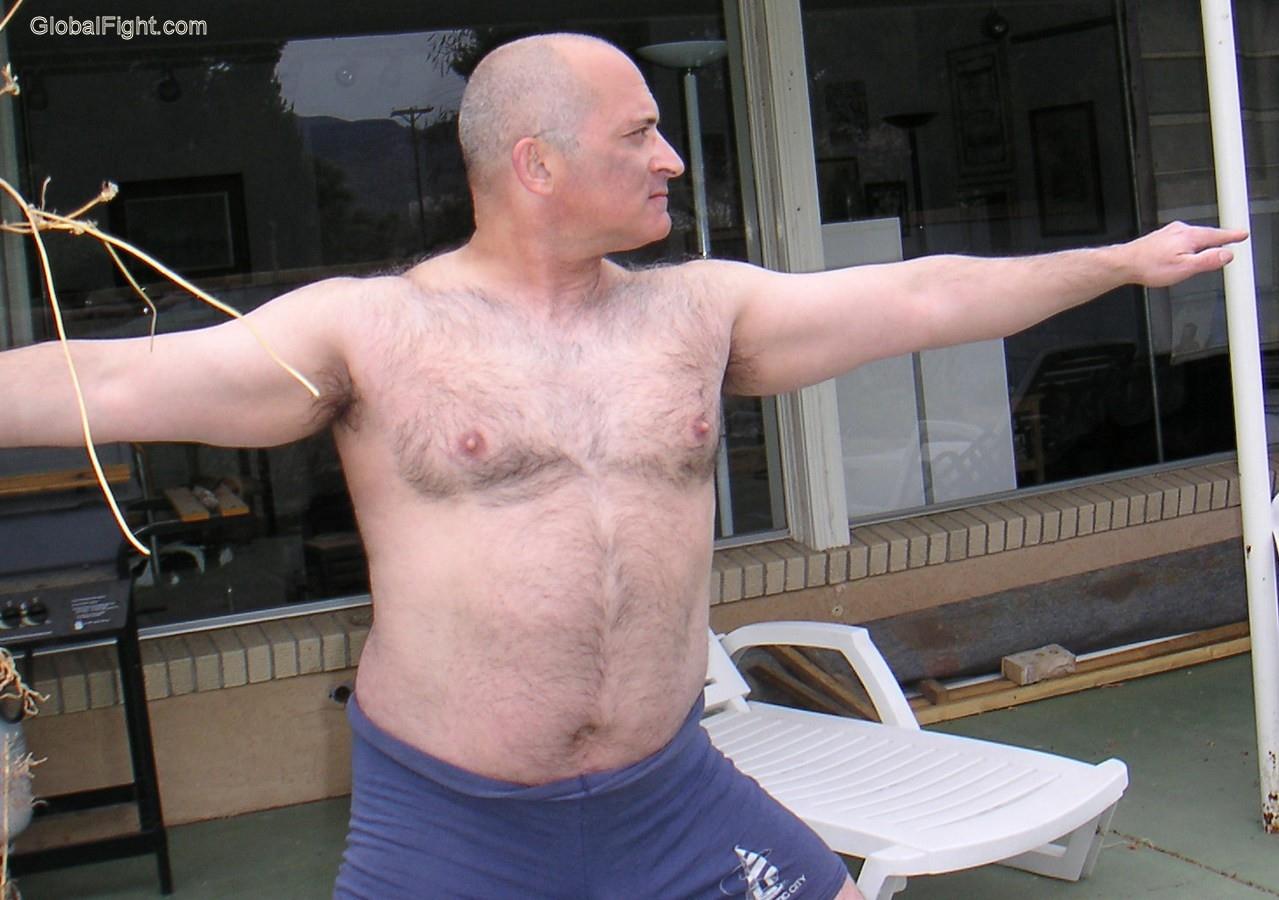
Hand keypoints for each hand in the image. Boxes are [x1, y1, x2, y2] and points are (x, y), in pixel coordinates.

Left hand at [1126, 220, 1248, 287]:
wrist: (1124, 263)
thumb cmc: (1149, 266)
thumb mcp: (1185, 268)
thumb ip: (1208, 261)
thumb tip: (1226, 254)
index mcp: (1190, 236)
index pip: (1218, 235)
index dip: (1232, 236)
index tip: (1242, 234)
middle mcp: (1181, 230)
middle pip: (1207, 234)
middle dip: (1218, 239)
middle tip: (1231, 240)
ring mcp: (1170, 232)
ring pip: (1194, 236)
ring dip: (1203, 242)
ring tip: (1209, 249)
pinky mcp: (1161, 237)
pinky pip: (1182, 238)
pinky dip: (1189, 243)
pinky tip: (1185, 251)